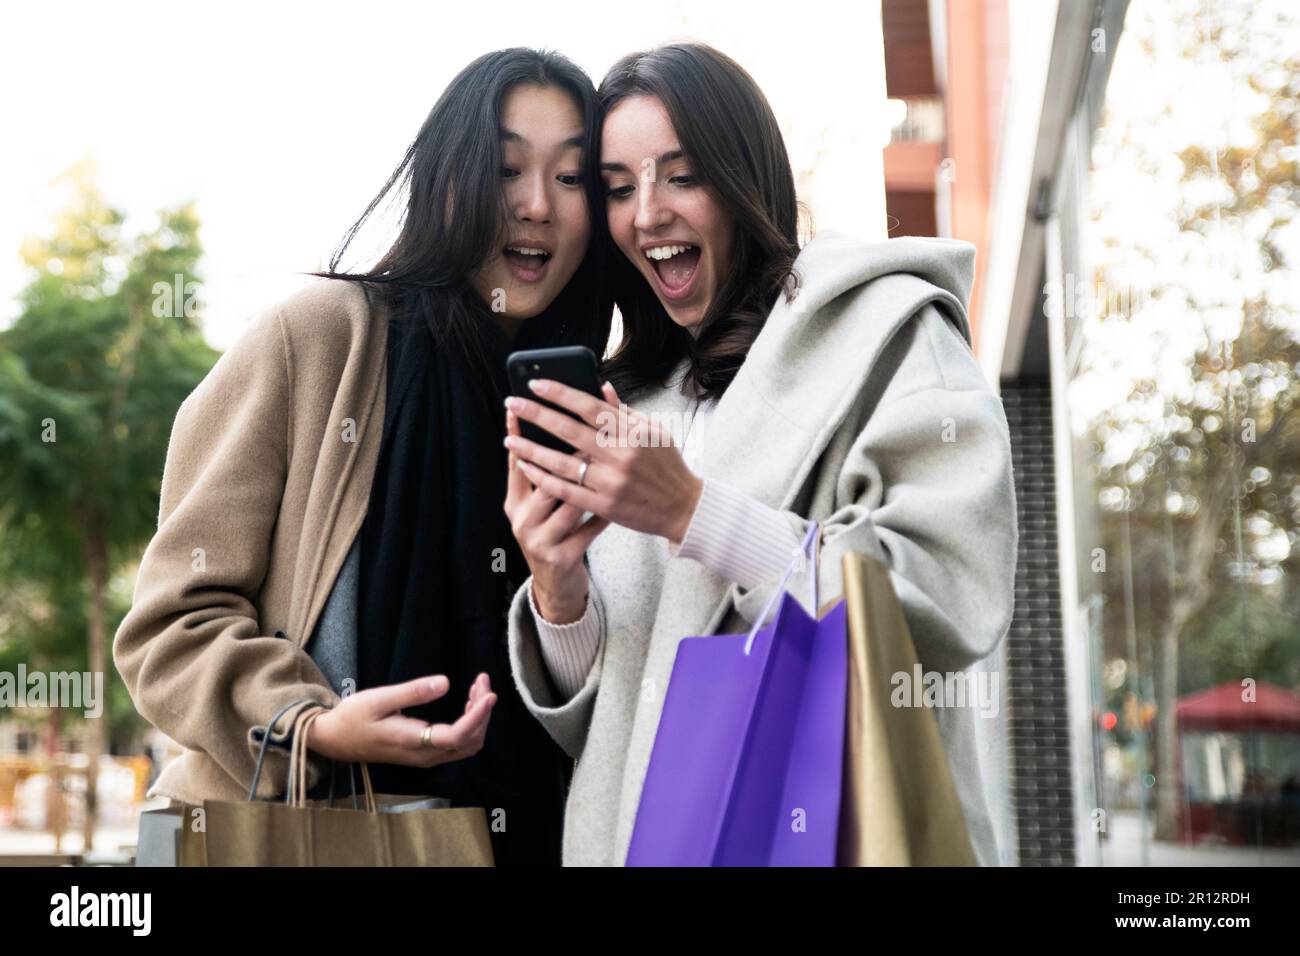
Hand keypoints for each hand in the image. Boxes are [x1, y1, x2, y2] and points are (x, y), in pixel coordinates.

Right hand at [305, 673, 495, 767]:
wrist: (334, 740)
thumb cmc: (354, 717)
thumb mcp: (379, 698)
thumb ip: (413, 692)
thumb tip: (446, 683)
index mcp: (413, 743)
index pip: (457, 736)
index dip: (478, 716)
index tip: (489, 693)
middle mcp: (424, 755)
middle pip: (470, 741)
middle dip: (483, 711)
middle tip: (482, 681)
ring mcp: (425, 757)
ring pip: (467, 744)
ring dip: (479, 718)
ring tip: (477, 689)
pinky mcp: (425, 753)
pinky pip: (458, 744)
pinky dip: (470, 724)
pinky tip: (467, 704)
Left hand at [504, 380, 703, 545]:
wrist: (683, 508)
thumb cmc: (668, 466)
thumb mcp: (654, 431)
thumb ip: (623, 411)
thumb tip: (600, 386)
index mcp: (632, 432)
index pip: (589, 406)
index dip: (559, 393)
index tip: (534, 384)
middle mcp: (620, 455)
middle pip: (568, 430)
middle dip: (536, 414)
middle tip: (511, 403)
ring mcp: (611, 482)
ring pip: (561, 462)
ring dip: (531, 449)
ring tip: (510, 439)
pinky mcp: (604, 506)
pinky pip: (566, 490)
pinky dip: (543, 478)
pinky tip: (526, 467)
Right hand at [504, 407, 607, 623]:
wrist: (556, 585)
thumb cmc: (553, 534)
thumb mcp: (541, 506)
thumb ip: (547, 470)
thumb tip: (552, 423)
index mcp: (515, 503)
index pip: (516, 464)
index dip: (520, 437)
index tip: (522, 411)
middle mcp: (523, 521)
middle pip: (543, 481)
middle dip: (565, 454)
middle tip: (586, 433)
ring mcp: (541, 541)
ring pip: (567, 504)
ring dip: (590, 481)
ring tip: (607, 461)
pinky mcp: (563, 557)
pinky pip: (588, 530)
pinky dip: (605, 513)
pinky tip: (620, 500)